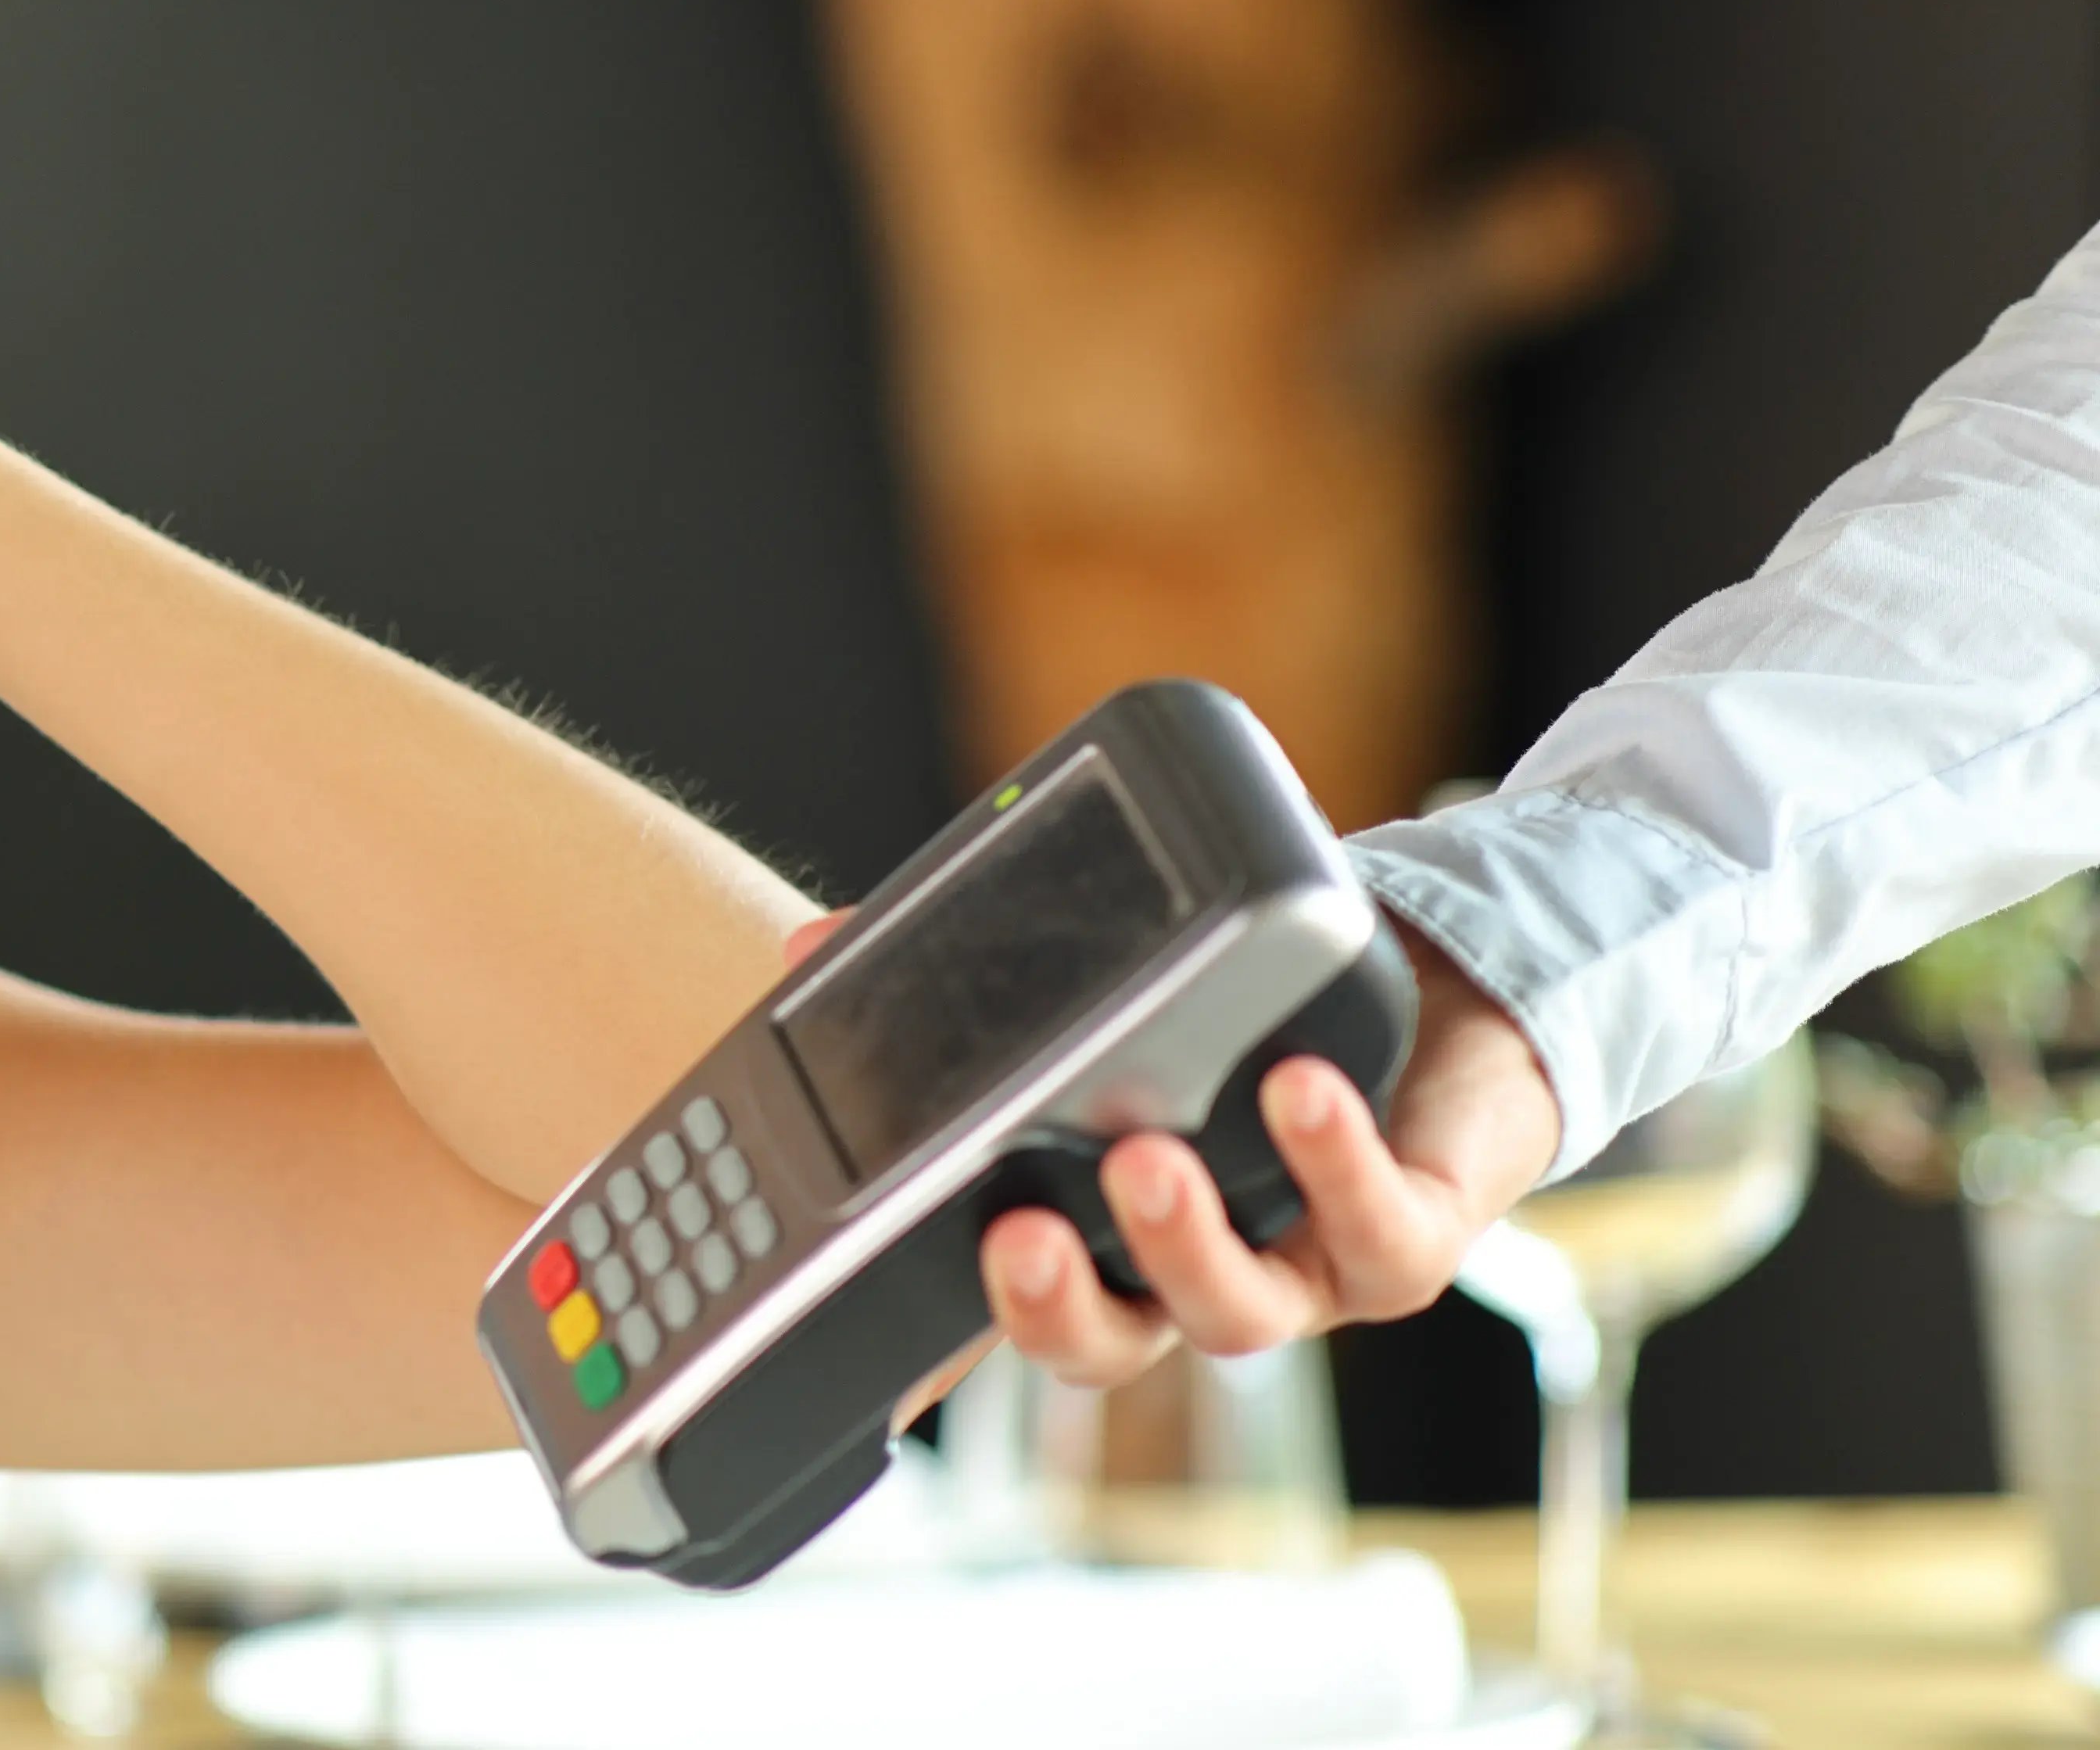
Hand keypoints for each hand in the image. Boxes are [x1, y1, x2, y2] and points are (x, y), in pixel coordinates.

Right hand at [811, 904, 1558, 1427]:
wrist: (1467, 1010)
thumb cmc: (1280, 1026)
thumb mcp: (1127, 998)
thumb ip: (984, 985)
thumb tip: (818, 943)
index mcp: (1115, 1237)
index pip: (1023, 1295)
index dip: (967, 1295)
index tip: (894, 1244)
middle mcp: (1202, 1273)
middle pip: (1110, 1343)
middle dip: (1053, 1307)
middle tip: (1016, 1237)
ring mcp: (1306, 1268)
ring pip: (1235, 1311)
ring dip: (1180, 1242)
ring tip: (1144, 1158)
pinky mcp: (1411, 1235)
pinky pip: (1374, 1232)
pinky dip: (1329, 1165)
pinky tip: (1296, 1090)